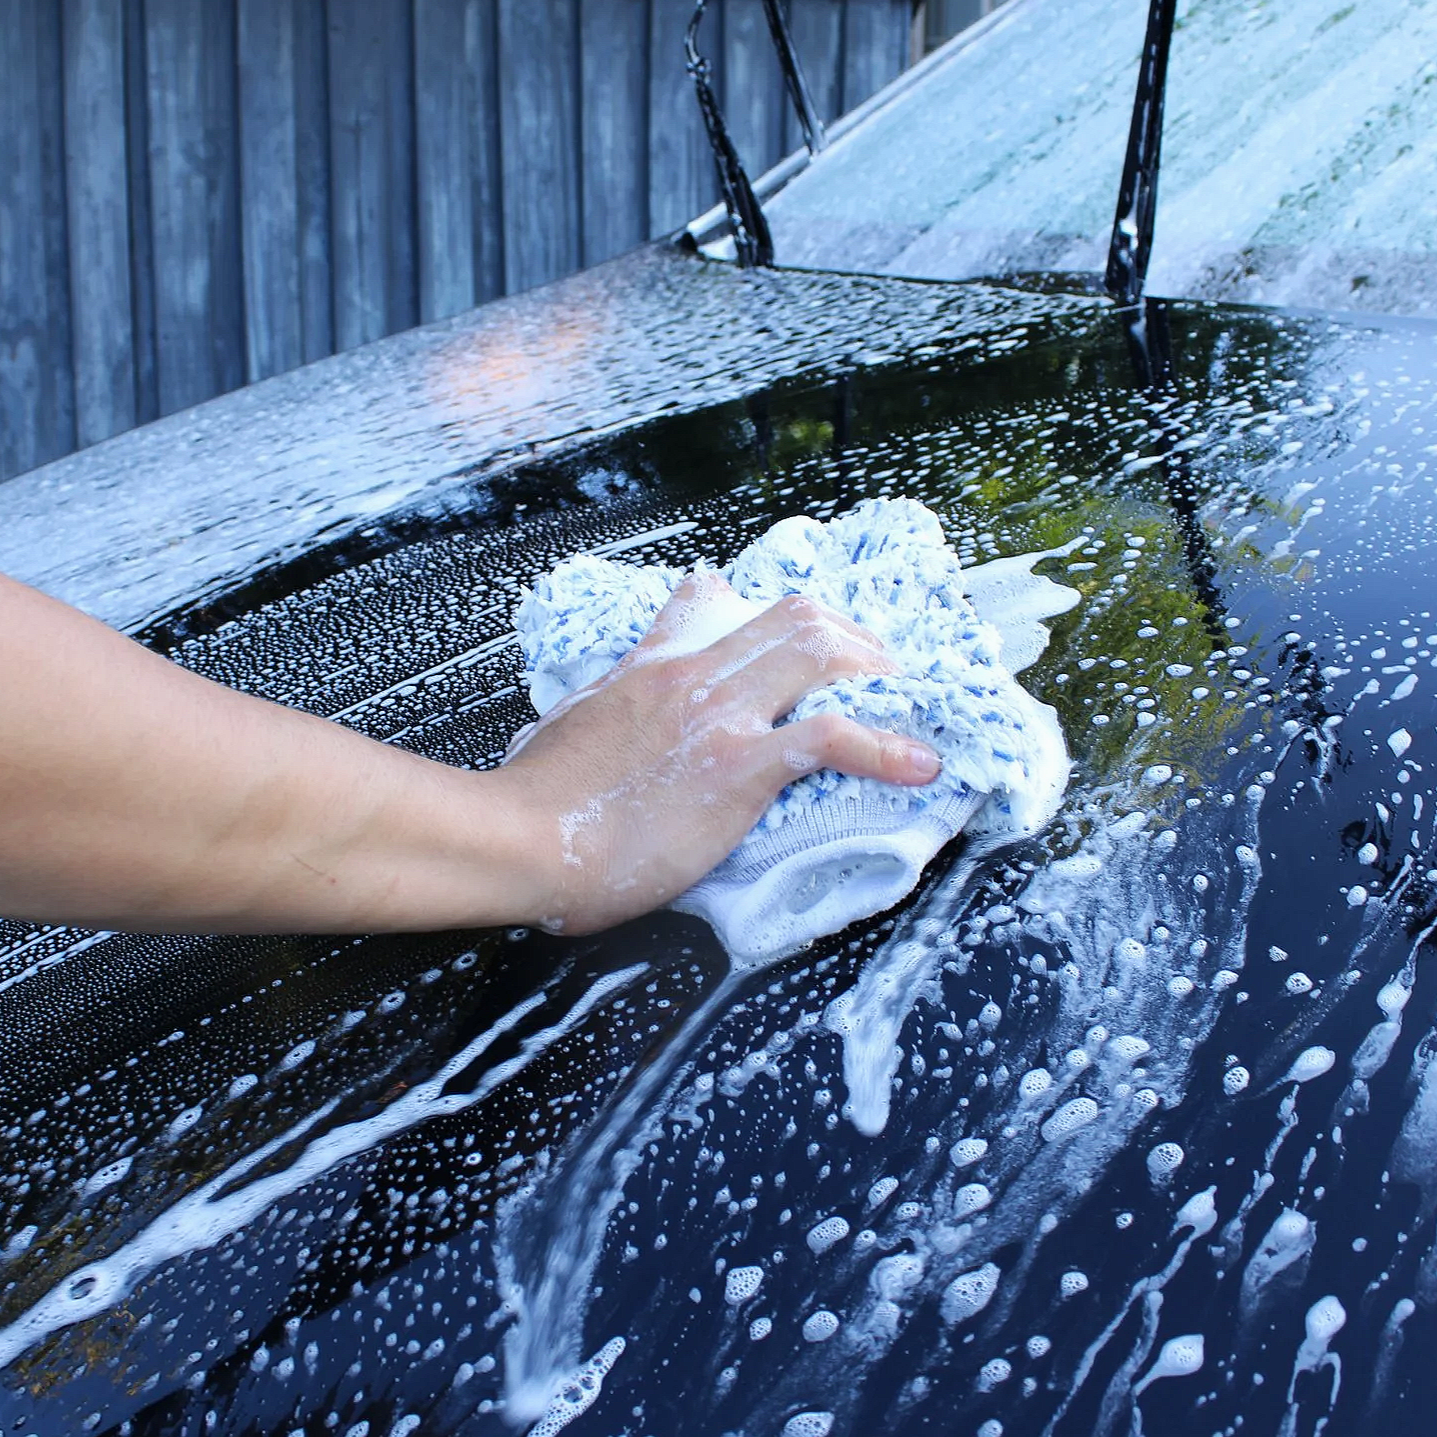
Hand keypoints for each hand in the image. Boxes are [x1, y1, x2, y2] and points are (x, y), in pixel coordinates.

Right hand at [497, 572, 940, 934]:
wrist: (517, 838)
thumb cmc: (537, 801)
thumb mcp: (570, 728)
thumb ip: (603, 710)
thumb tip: (598, 721)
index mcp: (652, 666)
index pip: (709, 598)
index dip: (763, 607)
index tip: (800, 632)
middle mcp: (691, 675)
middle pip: (792, 616)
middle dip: (852, 636)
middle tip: (879, 669)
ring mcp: (716, 715)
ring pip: (818, 653)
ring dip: (875, 673)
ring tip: (908, 701)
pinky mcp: (735, 766)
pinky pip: (827, 739)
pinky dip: (885, 749)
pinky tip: (919, 767)